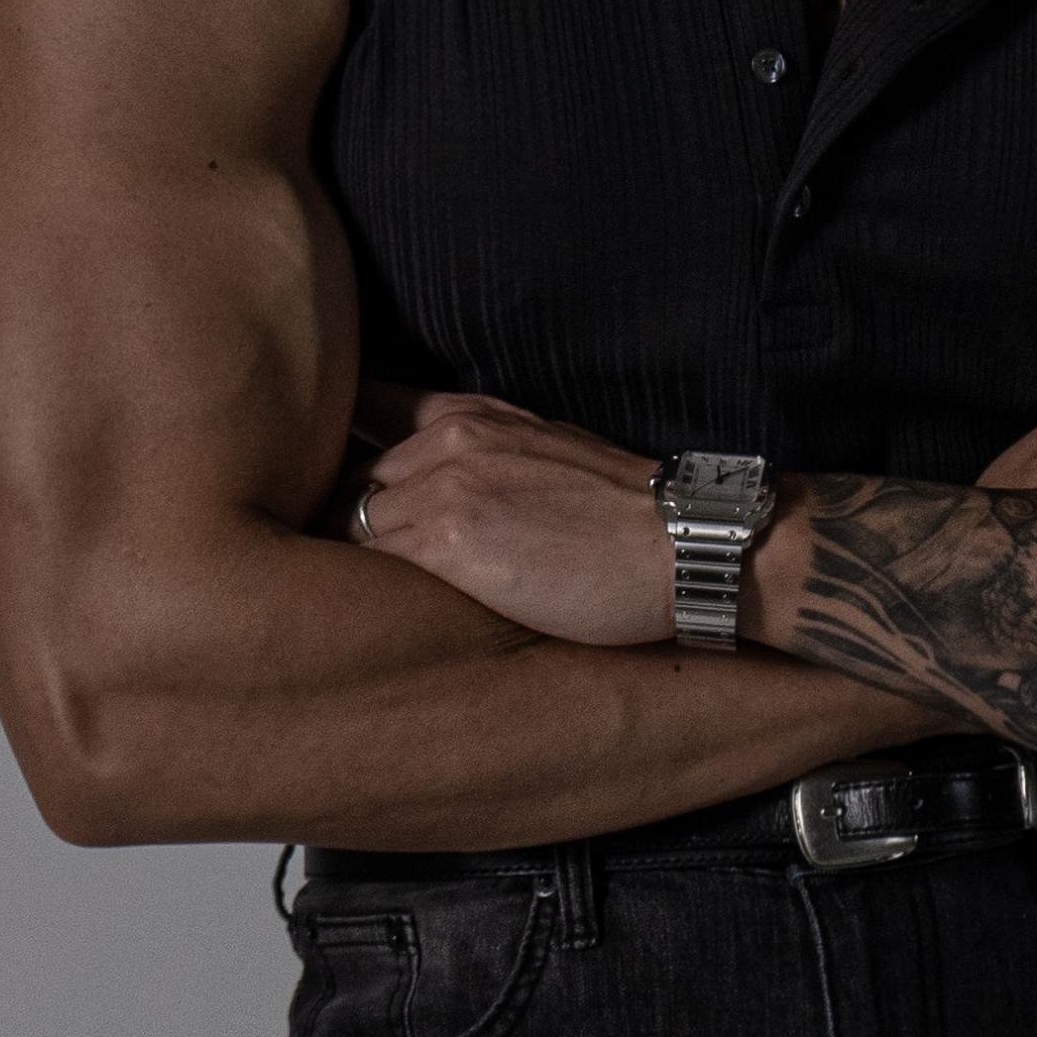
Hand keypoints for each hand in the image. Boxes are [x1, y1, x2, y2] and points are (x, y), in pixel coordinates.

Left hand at [347, 393, 669, 643]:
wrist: (682, 545)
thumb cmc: (630, 516)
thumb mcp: (552, 448)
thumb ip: (491, 452)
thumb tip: (451, 491)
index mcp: (472, 415)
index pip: (374, 422)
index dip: (364, 475)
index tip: (366, 512)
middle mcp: (449, 440)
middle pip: (356, 484)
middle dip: (358, 528)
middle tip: (372, 576)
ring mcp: (444, 489)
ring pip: (355, 528)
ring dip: (366, 567)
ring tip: (380, 606)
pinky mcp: (446, 545)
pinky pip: (373, 569)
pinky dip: (375, 595)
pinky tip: (397, 620)